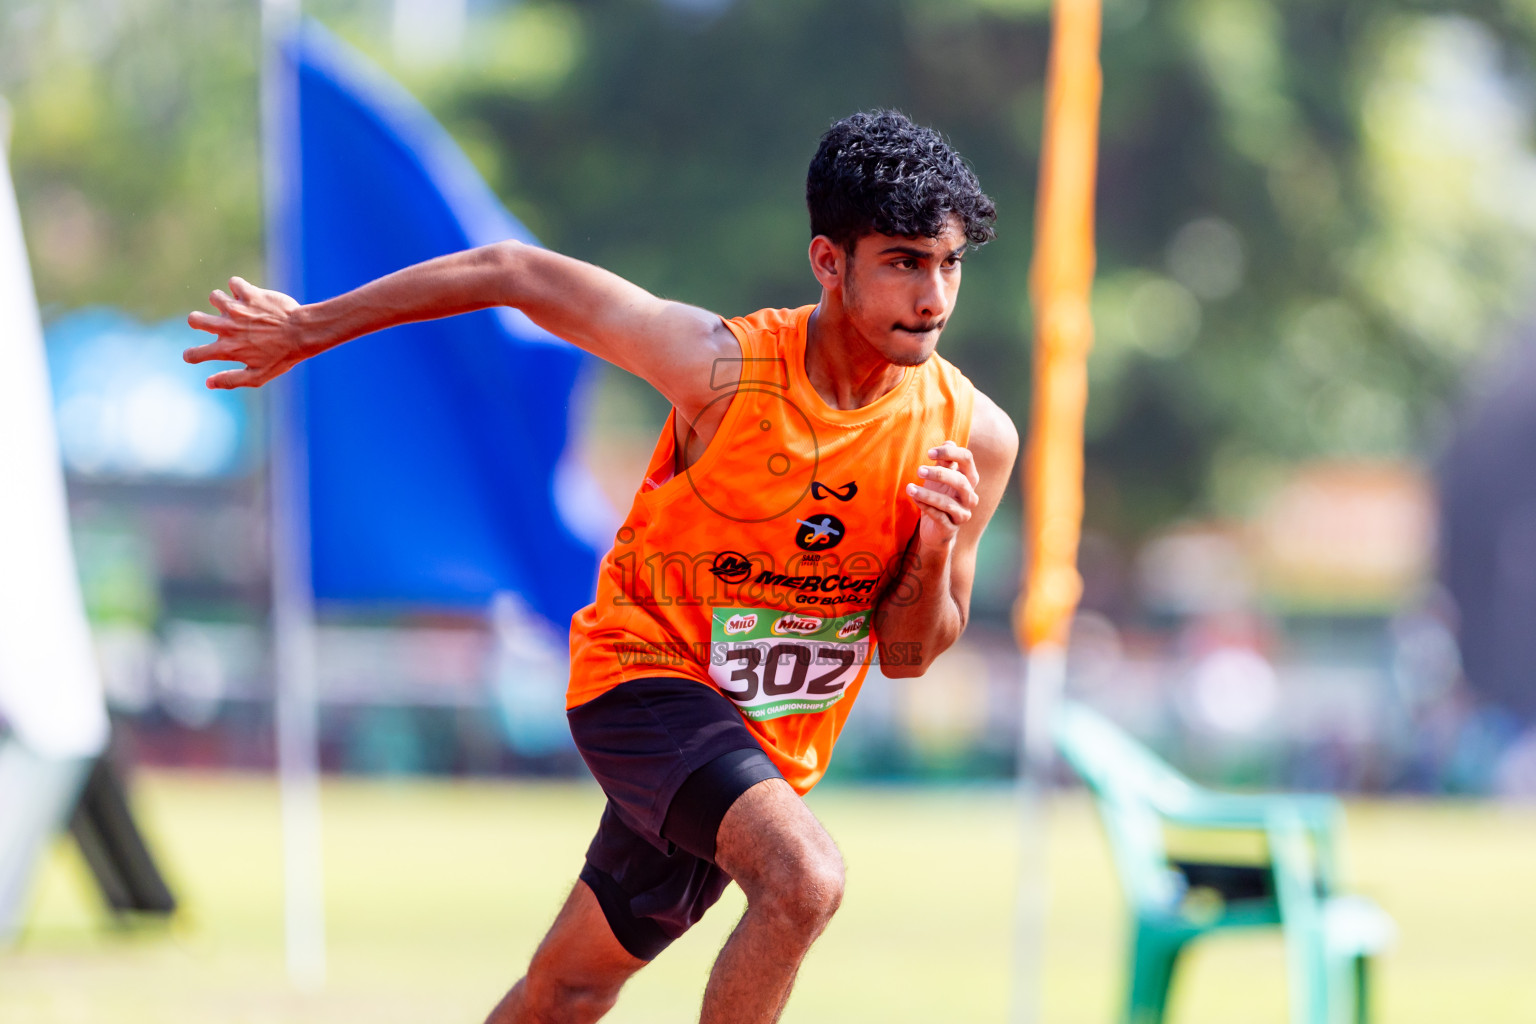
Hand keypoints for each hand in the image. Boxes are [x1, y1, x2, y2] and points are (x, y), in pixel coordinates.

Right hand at [184, 277, 308, 388]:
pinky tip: (250, 296)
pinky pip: (234, 283)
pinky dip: (239, 288)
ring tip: (239, 309)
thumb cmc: (283, 356)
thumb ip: (231, 380)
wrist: (303, 333)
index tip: (195, 354)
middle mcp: (227, 327)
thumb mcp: (258, 376)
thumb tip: (208, 383)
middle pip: (194, 319)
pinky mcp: (249, 294)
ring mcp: (237, 309)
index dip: (191, 355)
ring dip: (223, 302)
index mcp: (228, 349)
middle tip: (217, 324)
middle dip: (198, 321)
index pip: (194, 354)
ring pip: (214, 297)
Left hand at [905, 439, 980, 549]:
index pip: (967, 459)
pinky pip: (939, 516)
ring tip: (910, 488)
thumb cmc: (940, 497)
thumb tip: (949, 441)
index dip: (950, 452)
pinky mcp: (951, 528)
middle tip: (919, 470)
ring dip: (927, 494)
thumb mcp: (941, 478)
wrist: (936, 528)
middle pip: (961, 481)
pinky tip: (914, 499)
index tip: (929, 452)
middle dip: (939, 474)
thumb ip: (946, 462)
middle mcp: (970, 496)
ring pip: (948, 502)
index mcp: (969, 479)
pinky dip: (926, 507)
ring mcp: (962, 513)